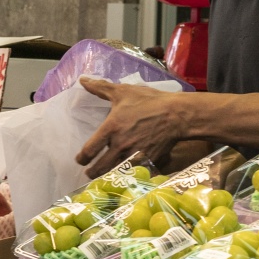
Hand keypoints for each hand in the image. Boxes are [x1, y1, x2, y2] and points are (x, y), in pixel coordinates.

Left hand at [75, 78, 191, 175]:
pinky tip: (125, 176)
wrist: (177, 115)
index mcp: (111, 129)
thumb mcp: (123, 92)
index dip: (81, 158)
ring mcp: (134, 156)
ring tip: (104, 175)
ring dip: (107, 177)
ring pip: (114, 175)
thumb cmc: (149, 101)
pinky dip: (127, 178)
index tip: (81, 160)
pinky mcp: (148, 162)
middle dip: (92, 173)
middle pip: (99, 169)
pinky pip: (133, 175)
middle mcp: (120, 145)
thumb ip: (101, 88)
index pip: (88, 151)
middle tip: (90, 172)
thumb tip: (82, 80)